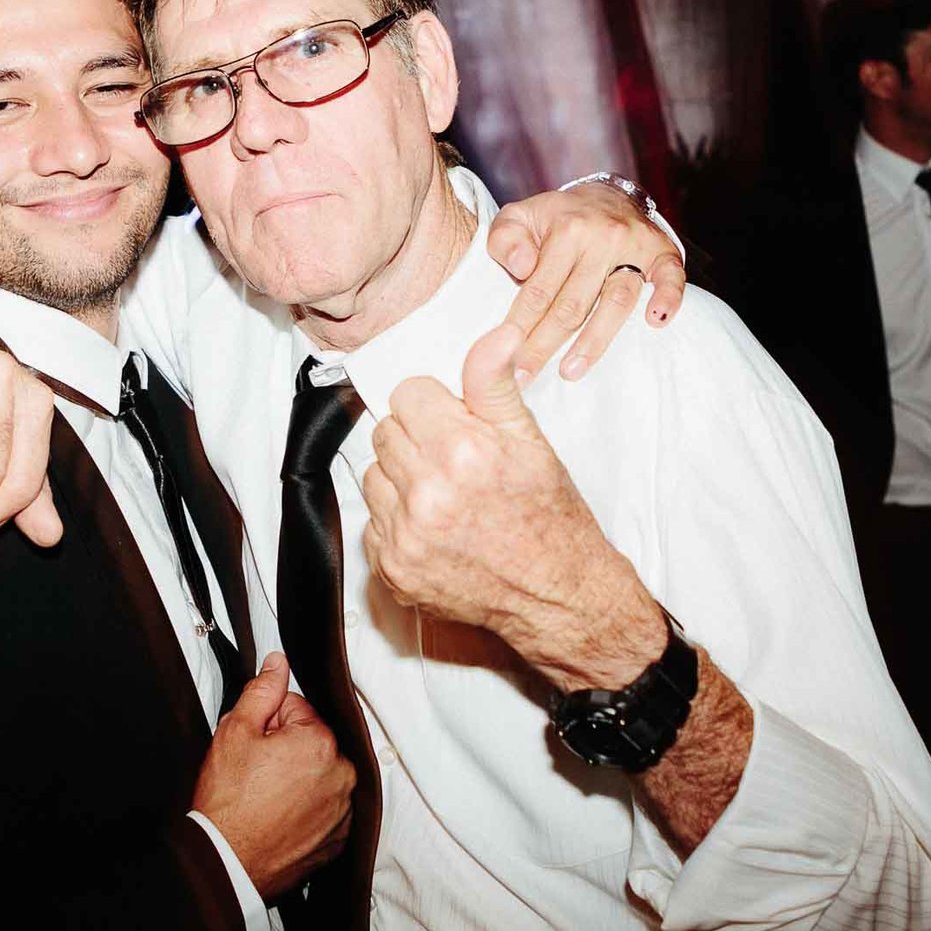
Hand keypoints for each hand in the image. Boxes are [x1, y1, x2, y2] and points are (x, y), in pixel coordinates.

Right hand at [191, 653, 357, 899]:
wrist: (225, 861)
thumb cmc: (228, 805)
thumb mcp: (236, 731)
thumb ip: (262, 690)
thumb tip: (277, 664)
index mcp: (321, 743)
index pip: (297, 709)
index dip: (268, 722)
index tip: (254, 744)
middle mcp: (342, 776)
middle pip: (312, 742)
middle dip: (285, 748)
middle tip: (254, 770)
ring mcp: (342, 811)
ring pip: (318, 775)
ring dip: (296, 778)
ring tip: (264, 795)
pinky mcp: (337, 839)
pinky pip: (324, 809)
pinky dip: (305, 808)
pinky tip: (277, 814)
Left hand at [361, 322, 663, 690]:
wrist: (558, 595)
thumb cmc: (549, 519)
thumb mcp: (531, 440)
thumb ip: (496, 384)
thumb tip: (495, 335)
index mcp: (462, 453)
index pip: (407, 395)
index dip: (433, 404)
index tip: (453, 421)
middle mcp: (428, 495)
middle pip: (386, 432)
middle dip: (417, 438)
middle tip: (455, 460)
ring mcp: (406, 536)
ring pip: (373, 475)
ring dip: (401, 479)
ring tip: (445, 494)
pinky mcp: (394, 569)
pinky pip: (372, 522)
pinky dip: (396, 521)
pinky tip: (434, 527)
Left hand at [488, 183, 685, 382]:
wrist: (606, 195)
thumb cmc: (556, 218)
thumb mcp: (519, 217)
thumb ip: (505, 240)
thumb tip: (521, 268)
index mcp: (566, 230)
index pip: (539, 289)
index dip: (521, 327)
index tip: (505, 358)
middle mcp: (602, 237)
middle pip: (573, 304)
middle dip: (546, 345)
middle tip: (527, 377)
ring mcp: (635, 246)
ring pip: (616, 301)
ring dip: (594, 341)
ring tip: (572, 370)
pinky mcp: (663, 252)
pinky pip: (671, 277)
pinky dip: (667, 298)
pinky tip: (656, 322)